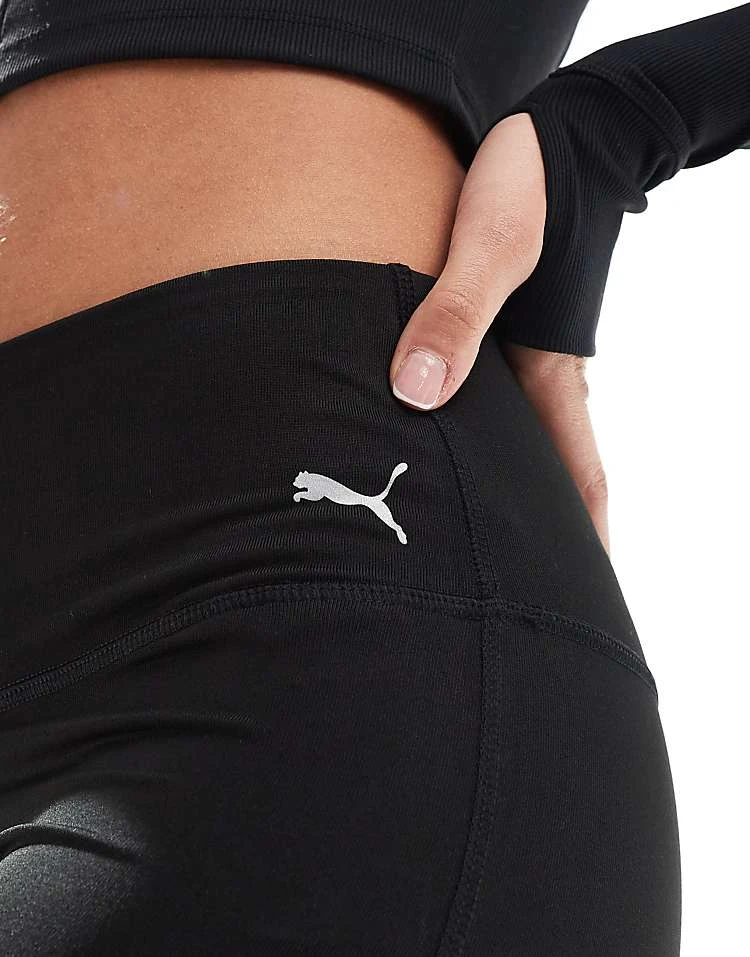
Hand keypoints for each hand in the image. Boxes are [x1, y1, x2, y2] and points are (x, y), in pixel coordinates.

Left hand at [388, 112, 609, 551]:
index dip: (585, 541)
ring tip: (460, 534)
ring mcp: (516, 356)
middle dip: (537, 532)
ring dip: (495, 485)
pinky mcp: (491, 331)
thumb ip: (455, 312)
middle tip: (509, 589)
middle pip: (543, 472)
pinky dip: (460, 430)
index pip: (581, 477)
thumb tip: (417, 391)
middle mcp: (538, 376)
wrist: (551, 128)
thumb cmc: (530, 183)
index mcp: (553, 373)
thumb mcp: (493, 243)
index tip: (579, 600)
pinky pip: (475, 396)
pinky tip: (425, 437)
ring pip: (505, 439)